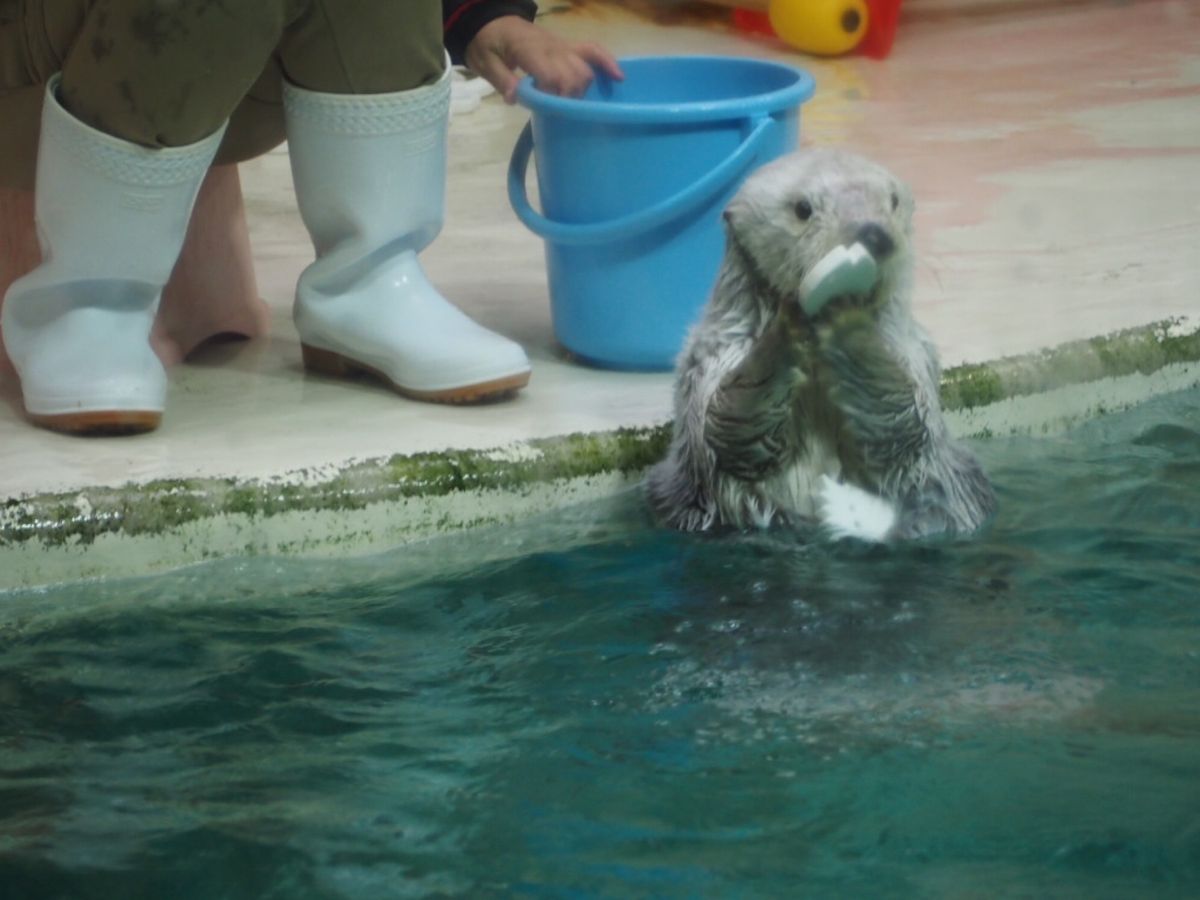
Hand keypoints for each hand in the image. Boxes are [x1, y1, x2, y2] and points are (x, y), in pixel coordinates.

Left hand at [464, 16, 622, 103]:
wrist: (493, 22)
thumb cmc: (487, 44)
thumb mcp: (484, 62)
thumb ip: (501, 79)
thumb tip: (515, 97)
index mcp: (530, 49)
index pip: (551, 75)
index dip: (552, 96)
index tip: (545, 108)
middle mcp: (552, 46)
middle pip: (574, 76)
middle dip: (569, 99)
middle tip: (555, 111)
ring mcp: (563, 45)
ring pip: (585, 70)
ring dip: (581, 91)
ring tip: (570, 104)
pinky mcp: (569, 46)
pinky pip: (593, 51)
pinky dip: (607, 63)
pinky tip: (619, 77)